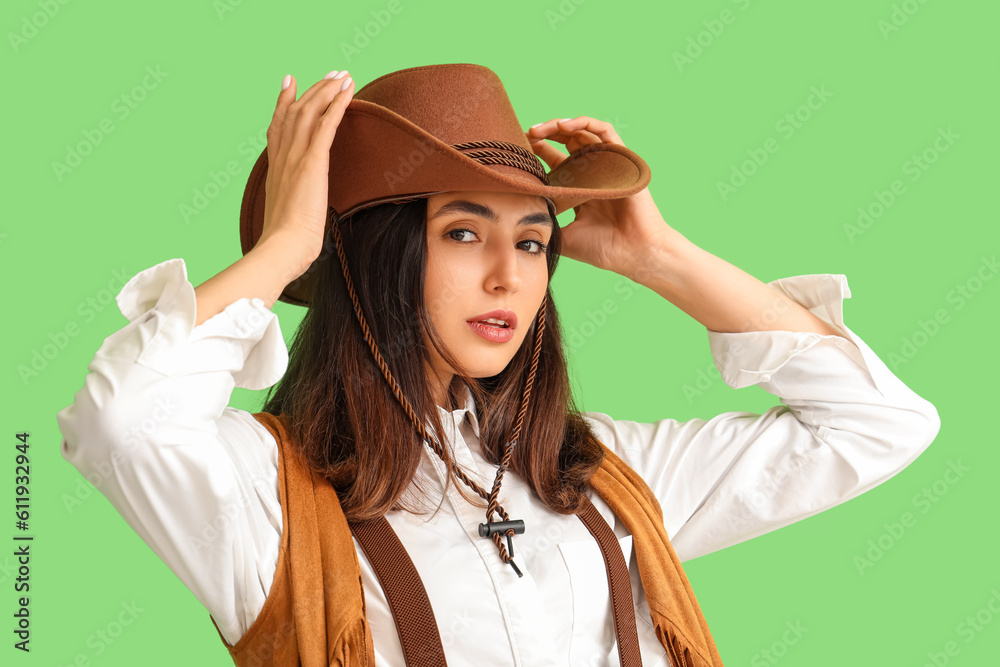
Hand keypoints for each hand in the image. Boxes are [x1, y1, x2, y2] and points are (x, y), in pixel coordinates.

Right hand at [259, 70, 354, 264]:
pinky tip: (348, 91)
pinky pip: (326, 125)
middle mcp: (282, 158)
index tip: (290, 83)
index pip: (278, 128)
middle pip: (295, 113)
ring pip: (310, 112)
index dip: (284, 103)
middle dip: (313, 90)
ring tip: (343, 76)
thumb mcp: (286, 219)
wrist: (282, 249)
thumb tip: (295, 217)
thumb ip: (291, 207)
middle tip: (330, 74)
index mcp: (276, 170)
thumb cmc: (286, 244)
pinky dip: (337, 104)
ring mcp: (295, 158)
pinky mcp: (311, 163)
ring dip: (327, 91)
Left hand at [525, 117, 676, 275]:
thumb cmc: (602, 248)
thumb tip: (513, 219)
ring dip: (558, 126)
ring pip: (581, 132)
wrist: (634, 253)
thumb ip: (544, 223)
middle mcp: (592, 172)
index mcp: (578, 187)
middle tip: (522, 136)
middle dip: (542, 135)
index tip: (515, 152)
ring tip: (538, 130)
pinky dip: (584, 123)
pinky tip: (564, 127)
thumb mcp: (562, 236)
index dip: (534, 152)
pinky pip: (604, 131)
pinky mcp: (622, 158)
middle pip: (565, 142)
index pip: (553, 161)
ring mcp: (607, 164)